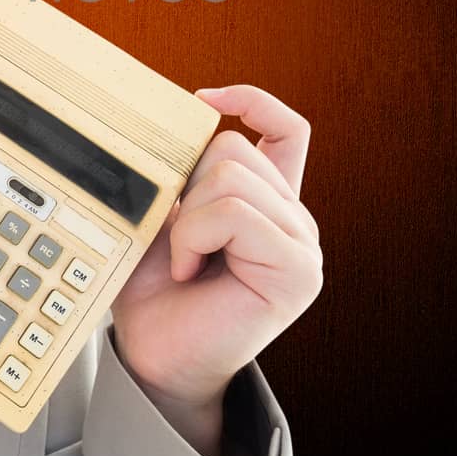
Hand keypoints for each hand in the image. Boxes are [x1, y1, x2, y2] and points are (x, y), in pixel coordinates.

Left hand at [110, 85, 321, 453]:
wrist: (155, 356)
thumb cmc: (157, 292)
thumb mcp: (163, 217)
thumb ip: (182, 174)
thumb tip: (176, 123)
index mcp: (268, 201)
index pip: (286, 129)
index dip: (251, 101)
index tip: (201, 99)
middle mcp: (292, 219)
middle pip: (235, 147)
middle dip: (187, 185)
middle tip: (180, 240)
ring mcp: (301, 244)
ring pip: (231, 176)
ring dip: (188, 219)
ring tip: (185, 261)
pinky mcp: (297, 270)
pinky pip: (233, 214)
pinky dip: (196, 237)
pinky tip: (192, 271)